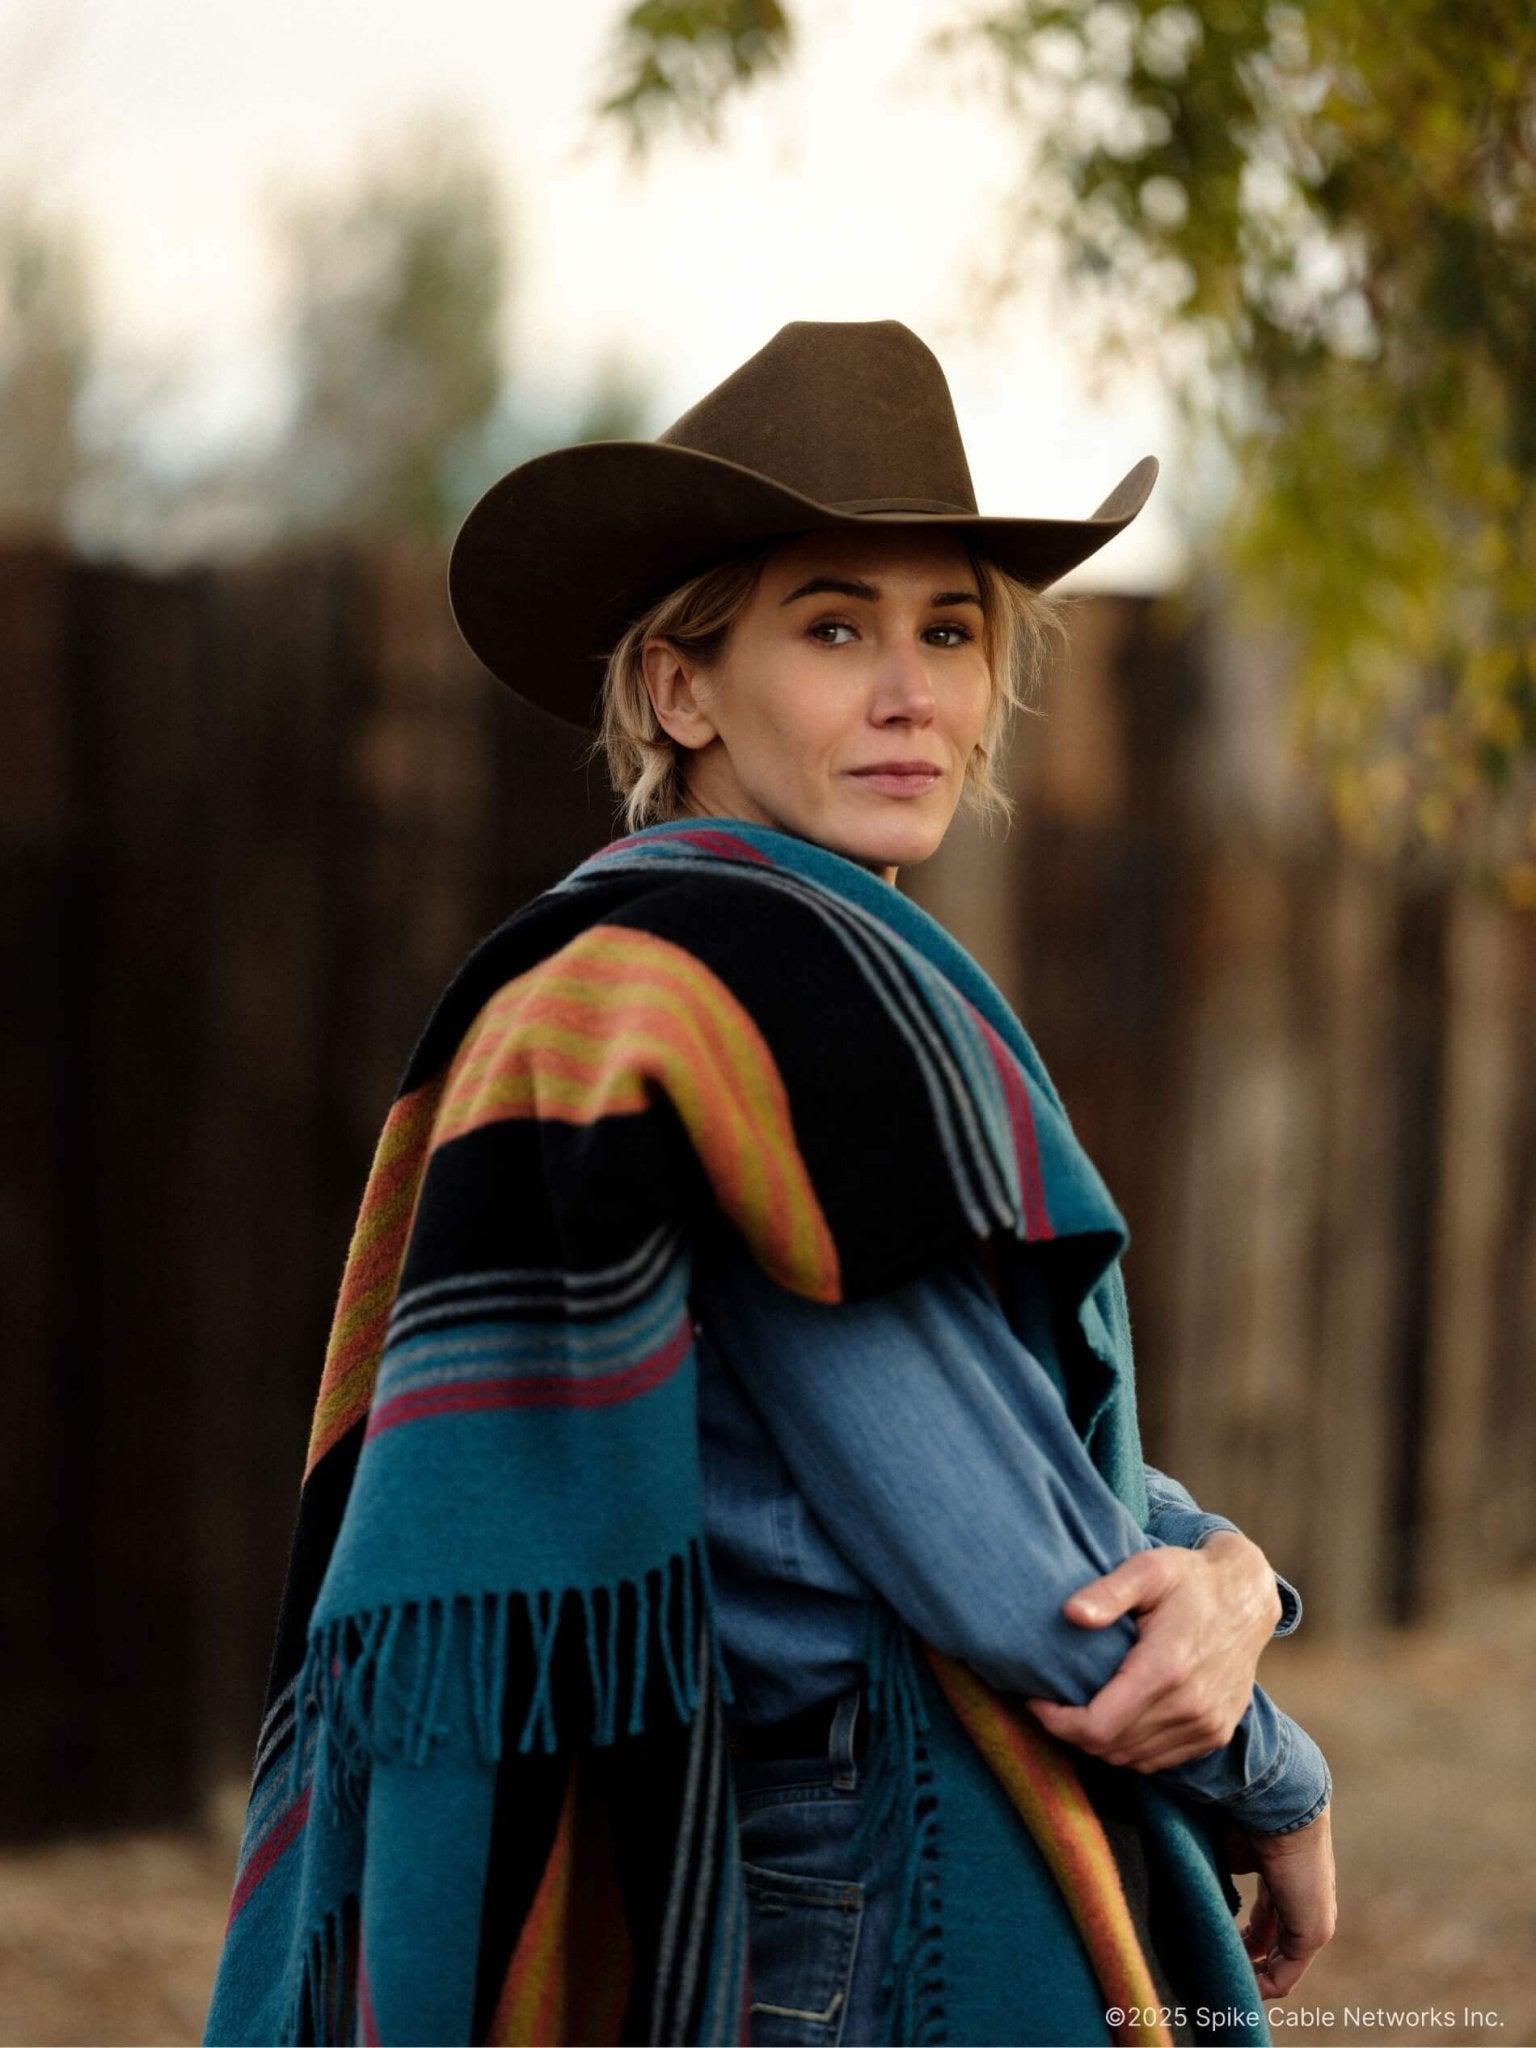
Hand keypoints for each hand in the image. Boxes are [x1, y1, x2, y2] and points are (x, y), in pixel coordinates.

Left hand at [1023, 1532, 1281, 1770]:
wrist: (1247, 1597)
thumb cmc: (1189, 1579)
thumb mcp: (1147, 1569)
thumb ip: (1108, 1591)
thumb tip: (1071, 1614)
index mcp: (1166, 1669)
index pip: (1098, 1726)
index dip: (1057, 1722)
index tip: (1035, 1700)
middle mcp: (1190, 1707)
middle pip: (1111, 1748)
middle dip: (1071, 1732)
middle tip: (1050, 1703)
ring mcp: (1207, 1726)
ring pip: (1133, 1760)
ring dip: (1099, 1743)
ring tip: (1078, 1710)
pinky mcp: (1216, 1734)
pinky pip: (1159, 1761)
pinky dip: (1130, 1749)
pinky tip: (1116, 1719)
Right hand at [1224, 1805, 1336, 1996]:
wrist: (1277, 1801)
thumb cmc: (1244, 1813)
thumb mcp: (1224, 1848)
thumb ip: (1217, 1873)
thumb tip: (1197, 1895)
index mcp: (1279, 1874)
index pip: (1264, 1918)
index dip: (1237, 1935)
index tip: (1212, 1942)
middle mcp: (1298, 1897)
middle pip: (1271, 1941)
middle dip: (1243, 1957)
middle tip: (1212, 1968)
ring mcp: (1310, 1917)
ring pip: (1279, 1960)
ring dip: (1249, 1974)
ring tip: (1220, 1980)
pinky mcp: (1313, 1931)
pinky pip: (1285, 1972)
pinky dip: (1261, 1984)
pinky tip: (1236, 1986)